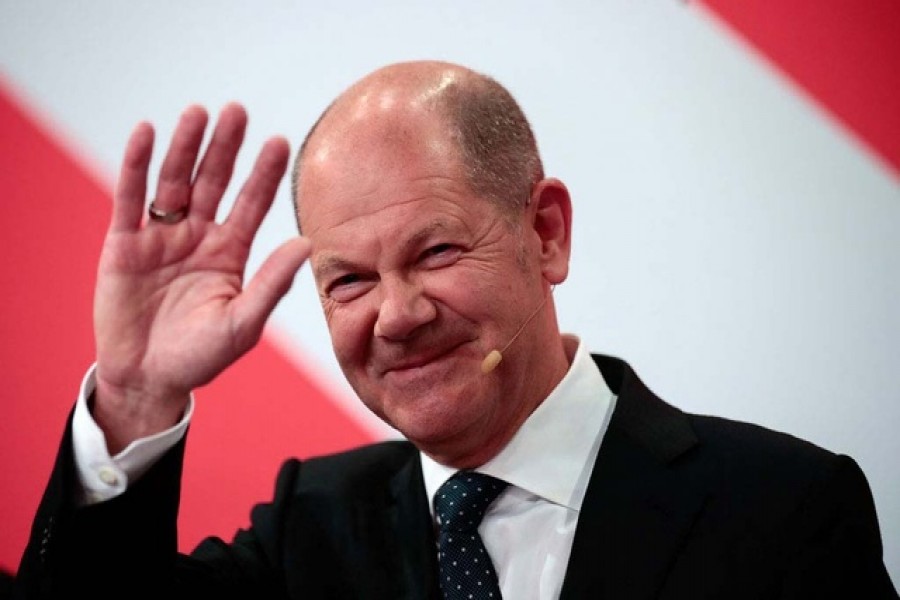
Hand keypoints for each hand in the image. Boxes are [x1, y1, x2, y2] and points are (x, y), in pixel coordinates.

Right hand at [92, 103, 310, 451]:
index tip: (279, 142)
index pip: (252, 204)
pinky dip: (136, 166)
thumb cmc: (200, 357)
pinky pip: (131, 198)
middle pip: (214, 182)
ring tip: (198, 113)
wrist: (148, 379)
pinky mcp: (124, 244)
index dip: (263, 174)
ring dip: (185, 148)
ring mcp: (161, 237)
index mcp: (230, 253)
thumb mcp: (243, 323)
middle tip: (237, 111)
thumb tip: (306, 243)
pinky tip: (146, 133)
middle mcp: (198, 237)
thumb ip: (271, 283)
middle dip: (225, 148)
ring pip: (174, 183)